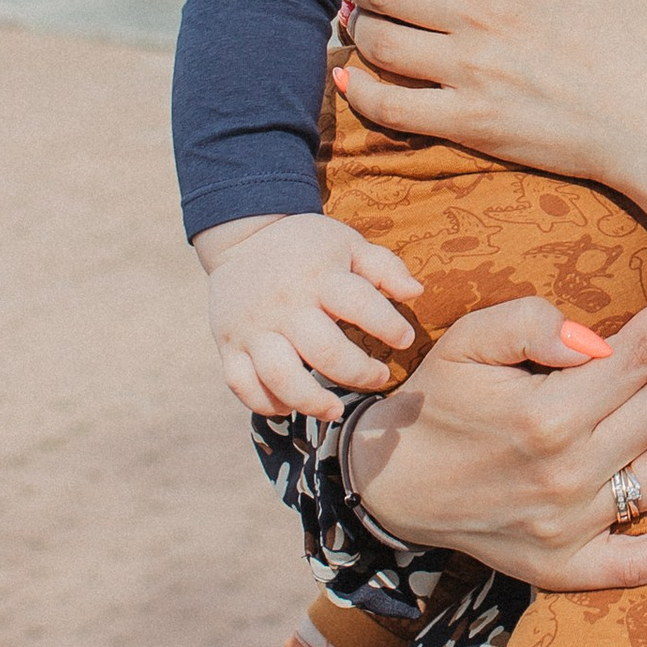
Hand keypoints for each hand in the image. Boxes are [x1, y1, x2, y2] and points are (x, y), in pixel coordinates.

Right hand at [199, 211, 419, 424]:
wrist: (242, 236)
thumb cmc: (307, 246)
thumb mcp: (347, 244)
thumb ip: (384, 267)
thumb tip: (416, 292)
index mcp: (318, 276)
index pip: (359, 303)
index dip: (387, 325)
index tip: (404, 339)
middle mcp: (285, 305)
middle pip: (322, 350)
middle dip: (358, 372)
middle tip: (379, 378)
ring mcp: (253, 328)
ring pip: (279, 375)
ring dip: (310, 401)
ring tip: (334, 410)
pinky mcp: (229, 344)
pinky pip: (242, 384)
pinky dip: (264, 403)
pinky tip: (288, 406)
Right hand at [346, 282, 646, 591]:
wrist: (391, 480)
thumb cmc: (437, 401)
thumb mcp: (467, 341)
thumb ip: (531, 323)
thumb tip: (598, 339)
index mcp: (546, 415)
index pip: (637, 359)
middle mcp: (567, 473)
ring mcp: (572, 526)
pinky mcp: (567, 567)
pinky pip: (639, 565)